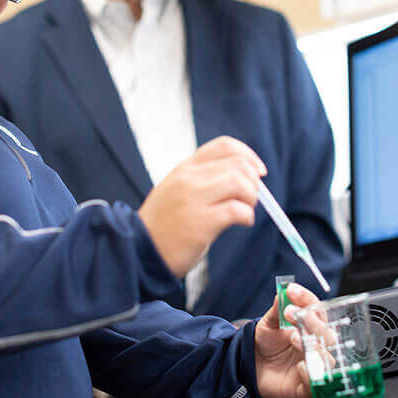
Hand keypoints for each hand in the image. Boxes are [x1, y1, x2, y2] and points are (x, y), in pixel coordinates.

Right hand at [138, 136, 265, 277]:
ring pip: (240, 183)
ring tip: (246, 210)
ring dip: (252, 197)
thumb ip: (203, 180)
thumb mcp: (176, 190)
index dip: (248, 155)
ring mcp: (193, 200)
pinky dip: (247, 216)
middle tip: (252, 198)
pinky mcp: (201, 223)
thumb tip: (244, 178)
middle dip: (253, 181)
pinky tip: (242, 222)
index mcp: (184, 169)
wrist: (139, 251)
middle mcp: (188, 179)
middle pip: (237, 164)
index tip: (258, 170)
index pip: (224, 146)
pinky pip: (237, 210)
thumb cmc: (163, 225)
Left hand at [254, 283, 320, 397]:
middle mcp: (316, 345)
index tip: (291, 291)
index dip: (306, 299)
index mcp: (310, 327)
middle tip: (292, 314)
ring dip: (313, 346)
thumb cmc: (264, 344)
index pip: (317, 309)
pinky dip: (310, 373)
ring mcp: (314, 365)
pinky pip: (317, 382)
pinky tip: (299, 366)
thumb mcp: (268, 324)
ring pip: (328, 358)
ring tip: (294, 338)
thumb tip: (283, 292)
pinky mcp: (307, 386)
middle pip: (328, 334)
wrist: (249, 367)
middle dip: (313, 323)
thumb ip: (277, 310)